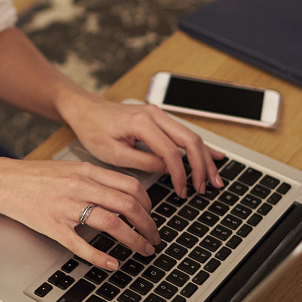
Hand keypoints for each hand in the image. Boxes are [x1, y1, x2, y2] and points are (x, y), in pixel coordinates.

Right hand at [0, 158, 159, 270]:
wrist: (4, 181)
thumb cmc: (36, 176)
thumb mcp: (70, 168)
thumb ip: (95, 178)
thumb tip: (122, 192)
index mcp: (87, 171)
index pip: (130, 185)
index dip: (148, 204)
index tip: (151, 215)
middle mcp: (80, 187)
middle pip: (127, 205)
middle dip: (148, 225)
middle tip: (153, 237)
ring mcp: (67, 207)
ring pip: (112, 224)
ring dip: (134, 240)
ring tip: (142, 250)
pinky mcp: (54, 227)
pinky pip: (82, 245)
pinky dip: (101, 257)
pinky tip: (112, 264)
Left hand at [59, 92, 224, 196]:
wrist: (86, 111)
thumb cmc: (94, 130)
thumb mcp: (113, 153)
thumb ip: (143, 162)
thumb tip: (167, 170)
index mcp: (142, 122)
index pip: (171, 152)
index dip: (180, 174)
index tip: (182, 191)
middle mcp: (155, 114)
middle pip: (189, 140)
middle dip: (202, 166)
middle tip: (206, 187)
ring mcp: (159, 114)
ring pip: (191, 135)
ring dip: (205, 158)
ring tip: (215, 178)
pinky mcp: (159, 118)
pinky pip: (184, 133)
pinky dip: (199, 147)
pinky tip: (214, 156)